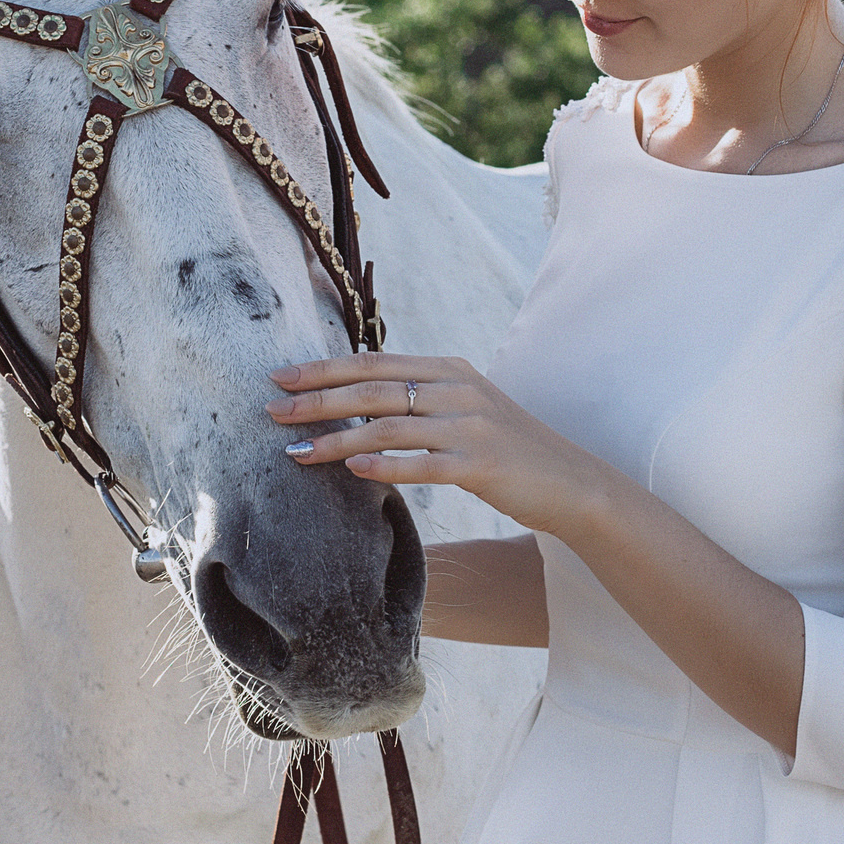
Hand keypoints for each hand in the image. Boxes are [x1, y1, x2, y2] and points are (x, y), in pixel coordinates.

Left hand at [265, 353, 635, 537]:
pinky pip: (421, 464)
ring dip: (336, 439)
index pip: (374, 361)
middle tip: (273, 411)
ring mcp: (470, 427)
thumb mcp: (466, 407)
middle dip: (317, 400)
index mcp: (449, 370)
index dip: (324, 368)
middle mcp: (457, 390)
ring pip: (387, 427)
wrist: (570, 482)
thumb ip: (421, 396)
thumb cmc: (509, 448)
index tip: (281, 376)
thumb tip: (358, 395)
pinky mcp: (480, 466)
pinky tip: (352, 471)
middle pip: (372, 389)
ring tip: (296, 453)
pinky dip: (383, 466)